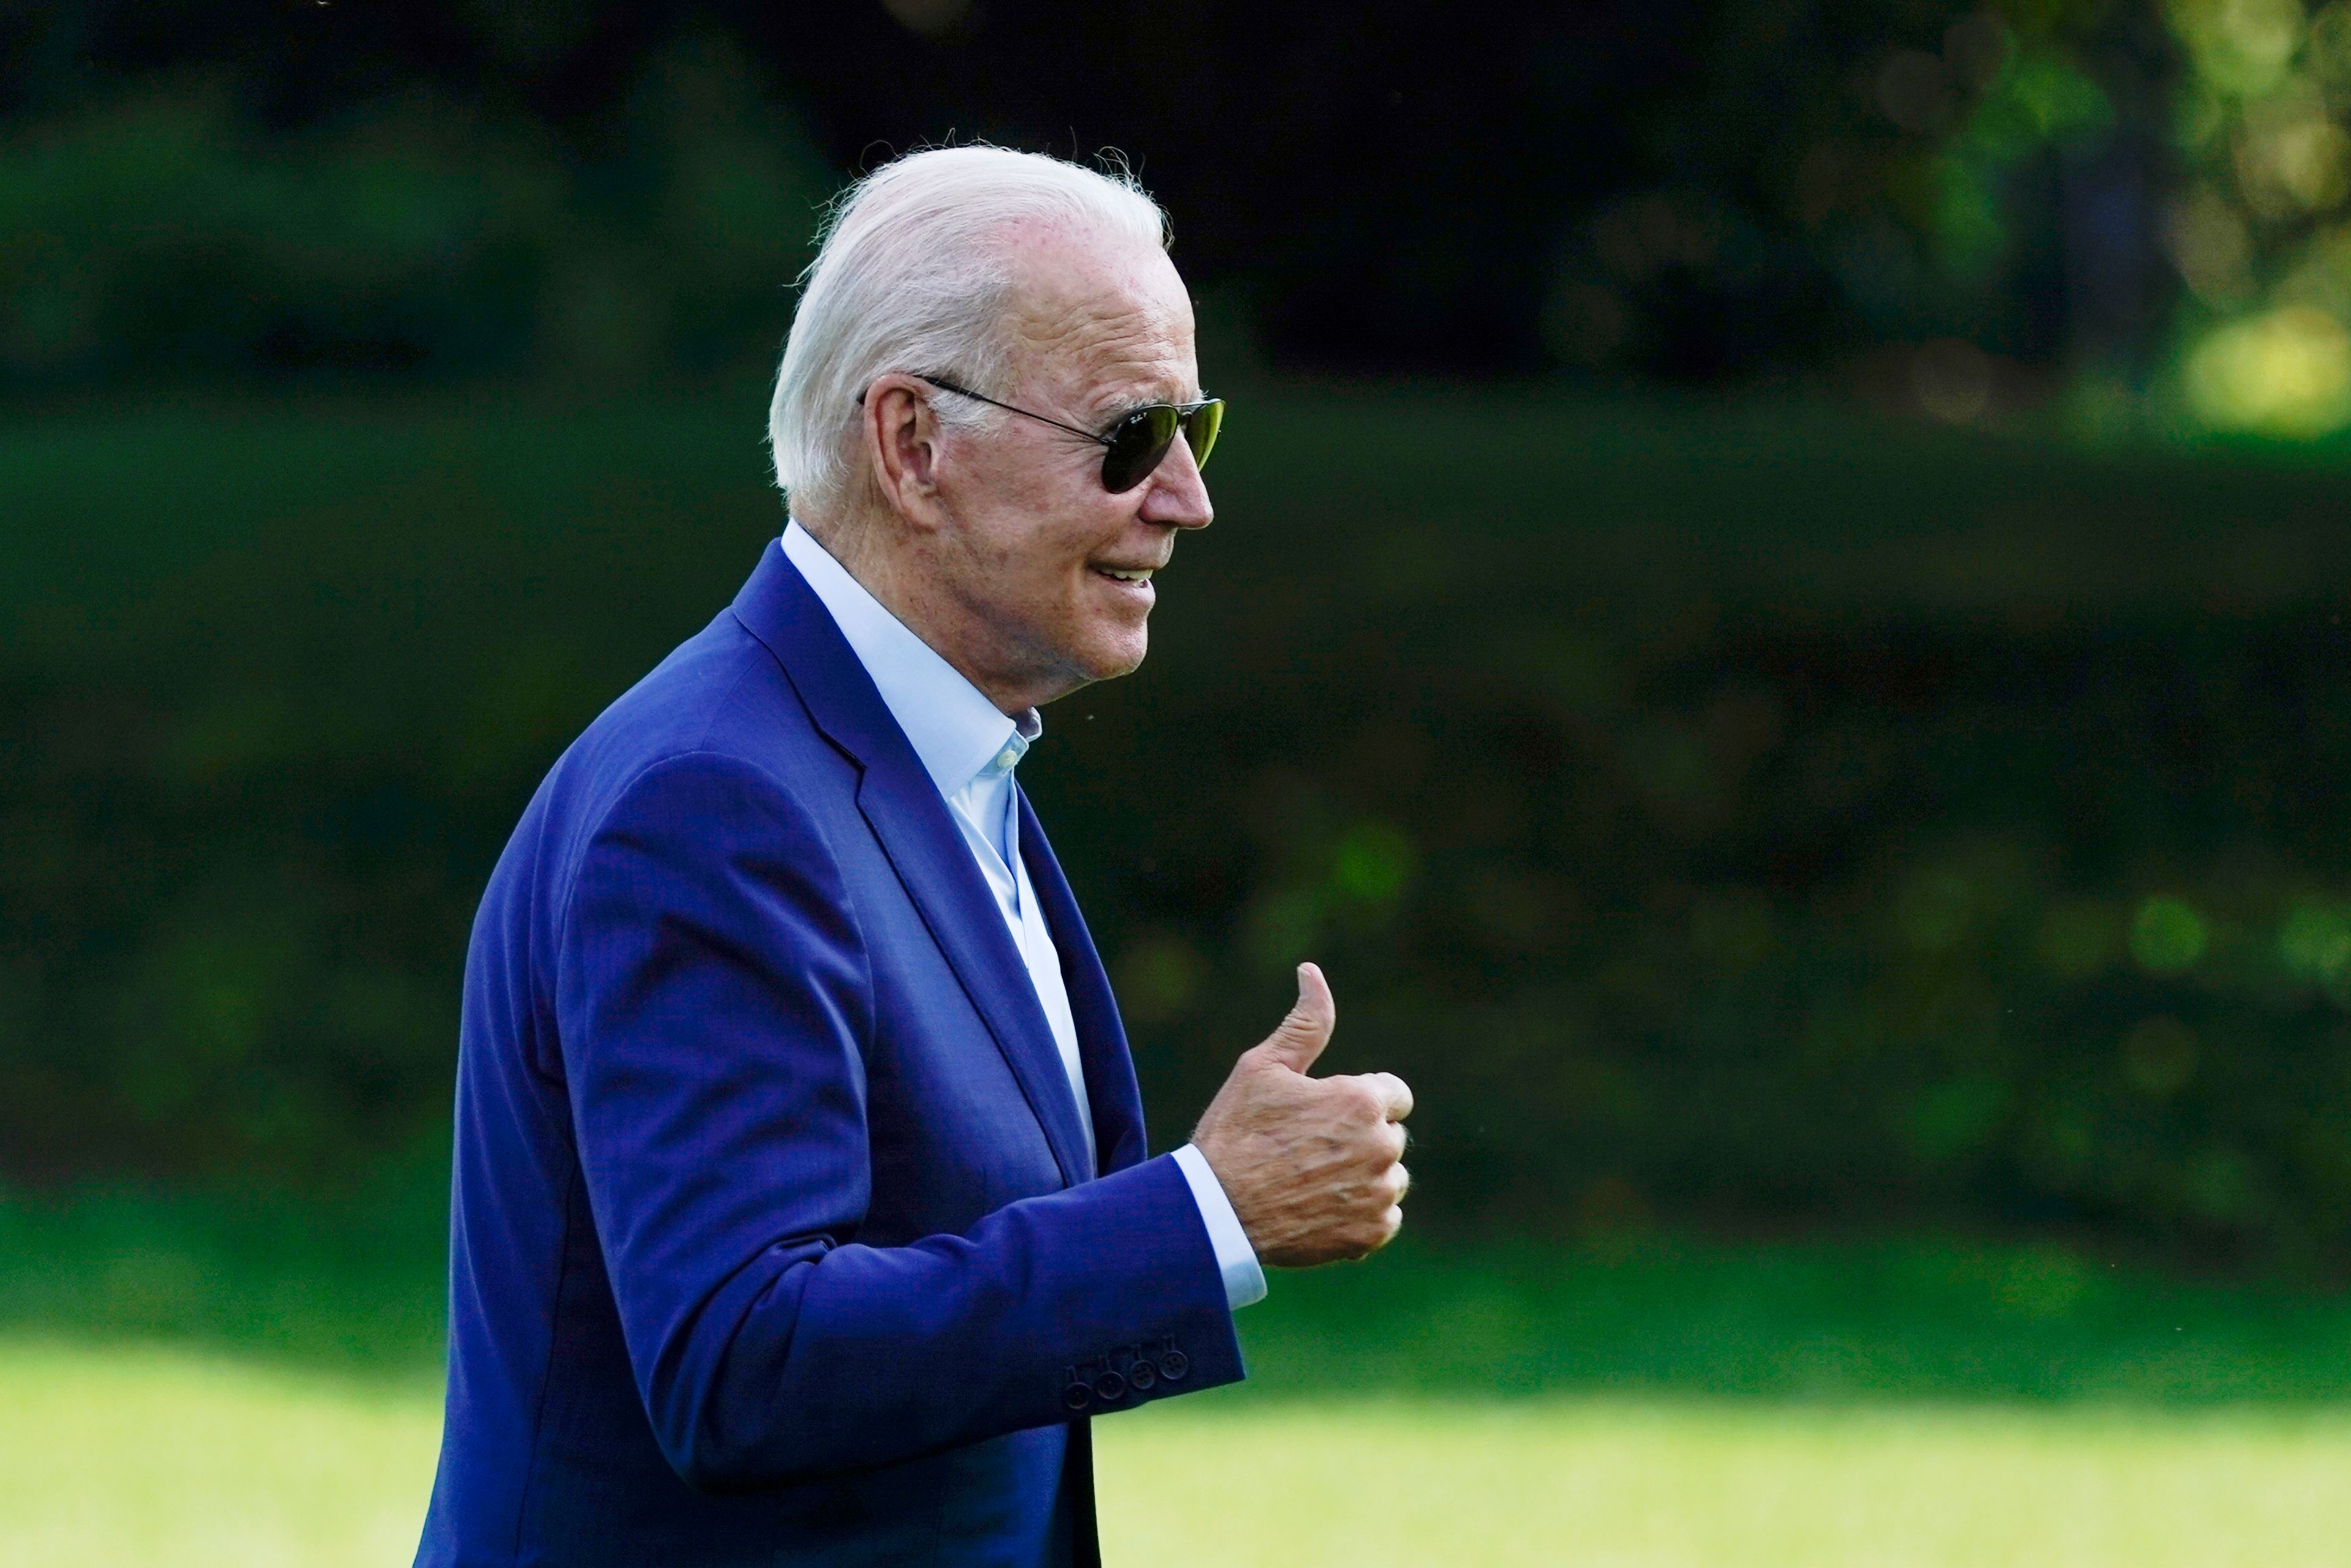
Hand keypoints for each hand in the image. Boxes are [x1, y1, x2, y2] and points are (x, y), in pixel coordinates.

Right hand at [1189, 963, 1412, 1266]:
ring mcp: (1380, 1193)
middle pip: (1390, 1135)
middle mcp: (1383, 1146)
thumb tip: (1312, 972)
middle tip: (1306, 1150)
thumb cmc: (1235, 1133)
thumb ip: (1305, 1022)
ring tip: (1311, 1181)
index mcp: (1362, 1100)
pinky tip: (1319, 1209)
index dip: (1358, 1099)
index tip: (1324, 1114)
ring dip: (1363, 1178)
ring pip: (1389, 1178)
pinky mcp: (1373, 1233)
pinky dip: (1360, 1215)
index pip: (1394, 1094)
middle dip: (1359, 1138)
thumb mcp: (1263, 1068)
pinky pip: (1384, 1218)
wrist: (1215, 1212)